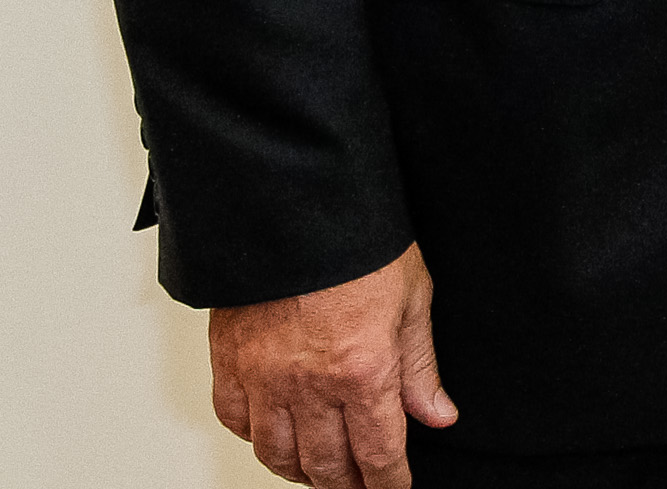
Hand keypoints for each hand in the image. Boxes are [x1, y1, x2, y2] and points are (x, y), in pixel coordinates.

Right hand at [210, 243, 454, 487]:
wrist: (296, 205)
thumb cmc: (358, 243)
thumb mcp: (413, 299)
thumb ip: (421, 367)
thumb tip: (438, 414)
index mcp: (361, 371)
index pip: (377, 453)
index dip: (387, 483)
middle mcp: (308, 384)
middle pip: (325, 464)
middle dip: (347, 484)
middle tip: (359, 485)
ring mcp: (263, 377)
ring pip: (276, 453)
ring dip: (301, 470)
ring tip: (320, 470)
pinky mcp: (229, 361)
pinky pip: (235, 421)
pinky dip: (254, 437)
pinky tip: (272, 435)